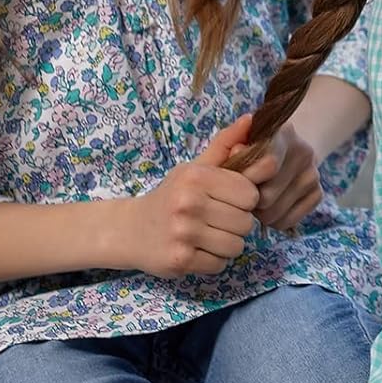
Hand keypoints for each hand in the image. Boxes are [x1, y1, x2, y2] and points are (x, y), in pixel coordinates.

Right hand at [113, 115, 259, 278]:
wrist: (130, 229)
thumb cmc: (172, 195)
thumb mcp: (196, 167)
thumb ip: (225, 144)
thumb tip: (251, 118)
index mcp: (197, 178)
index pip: (250, 194)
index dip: (245, 200)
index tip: (229, 200)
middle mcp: (189, 204)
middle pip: (246, 223)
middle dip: (237, 223)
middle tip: (218, 220)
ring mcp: (183, 234)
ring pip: (236, 246)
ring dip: (228, 244)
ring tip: (210, 235)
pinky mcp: (179, 260)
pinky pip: (219, 265)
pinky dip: (214, 260)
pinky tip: (199, 249)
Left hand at [237, 122, 322, 232]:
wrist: (284, 151)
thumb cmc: (248, 150)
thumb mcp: (233, 141)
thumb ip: (228, 140)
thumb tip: (239, 145)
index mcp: (284, 133)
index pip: (269, 165)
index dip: (246, 178)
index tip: (232, 180)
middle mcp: (305, 152)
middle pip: (268, 196)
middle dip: (247, 200)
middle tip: (240, 193)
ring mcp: (314, 174)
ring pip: (275, 213)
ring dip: (258, 213)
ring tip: (253, 199)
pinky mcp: (318, 194)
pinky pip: (287, 222)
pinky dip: (273, 220)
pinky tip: (269, 205)